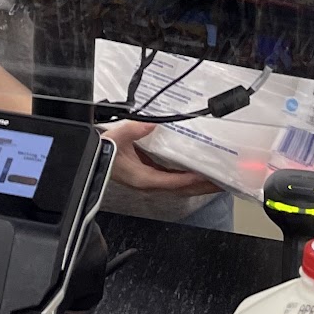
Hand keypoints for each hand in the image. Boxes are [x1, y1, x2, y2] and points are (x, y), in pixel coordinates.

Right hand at [101, 120, 222, 195]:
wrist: (92, 159)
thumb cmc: (104, 152)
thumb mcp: (119, 137)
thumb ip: (136, 130)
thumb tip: (153, 124)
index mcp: (143, 178)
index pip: (172, 182)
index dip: (190, 180)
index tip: (205, 176)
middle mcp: (149, 183)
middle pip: (181, 189)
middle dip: (201, 187)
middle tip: (221, 183)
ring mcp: (149, 182)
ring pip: (179, 187)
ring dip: (196, 184)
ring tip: (214, 180)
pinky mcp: (148, 177)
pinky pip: (172, 181)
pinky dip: (186, 179)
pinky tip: (195, 173)